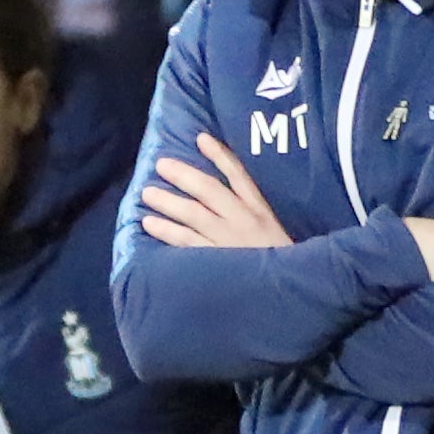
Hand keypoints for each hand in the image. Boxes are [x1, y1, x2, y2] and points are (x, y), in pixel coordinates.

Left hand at [140, 135, 291, 249]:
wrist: (285, 295)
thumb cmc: (279, 264)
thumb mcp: (274, 234)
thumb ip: (254, 215)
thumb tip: (225, 199)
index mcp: (260, 211)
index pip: (239, 176)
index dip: (220, 155)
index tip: (201, 138)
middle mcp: (242, 221)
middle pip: (209, 190)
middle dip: (183, 175)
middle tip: (161, 165)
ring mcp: (227, 241)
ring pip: (193, 214)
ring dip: (168, 201)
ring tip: (147, 194)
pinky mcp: (216, 263)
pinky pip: (186, 243)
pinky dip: (167, 231)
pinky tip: (150, 224)